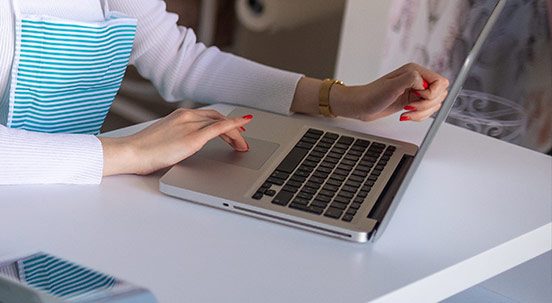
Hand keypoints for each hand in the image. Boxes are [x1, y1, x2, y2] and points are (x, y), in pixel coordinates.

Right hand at [99, 108, 252, 175]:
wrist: (131, 152)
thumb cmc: (142, 151)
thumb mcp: (164, 140)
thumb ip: (178, 138)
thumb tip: (186, 146)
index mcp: (179, 115)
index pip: (208, 116)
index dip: (224, 123)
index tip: (233, 130)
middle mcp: (187, 116)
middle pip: (218, 119)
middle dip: (233, 129)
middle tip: (242, 141)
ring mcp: (190, 125)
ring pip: (221, 124)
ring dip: (236, 133)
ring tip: (242, 145)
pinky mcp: (193, 137)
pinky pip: (219, 128)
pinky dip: (234, 125)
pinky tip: (244, 126)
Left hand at [333, 63, 449, 121]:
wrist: (360, 106)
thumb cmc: (371, 96)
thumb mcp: (392, 86)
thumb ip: (411, 79)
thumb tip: (425, 81)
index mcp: (415, 71)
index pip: (440, 82)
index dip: (433, 93)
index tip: (419, 97)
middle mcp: (417, 80)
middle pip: (440, 94)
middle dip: (428, 105)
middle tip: (410, 107)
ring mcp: (415, 91)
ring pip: (434, 105)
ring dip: (422, 113)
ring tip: (407, 113)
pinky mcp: (412, 102)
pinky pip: (426, 111)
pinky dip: (418, 117)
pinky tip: (405, 116)